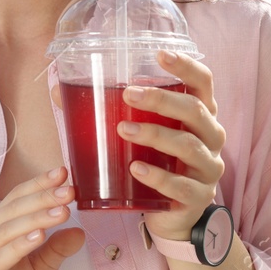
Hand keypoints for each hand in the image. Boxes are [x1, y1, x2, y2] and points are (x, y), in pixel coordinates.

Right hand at [0, 166, 85, 269]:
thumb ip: (54, 251)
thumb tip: (80, 231)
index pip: (16, 200)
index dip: (38, 185)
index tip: (64, 173)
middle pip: (11, 210)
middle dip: (42, 198)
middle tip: (69, 189)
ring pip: (5, 230)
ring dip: (34, 218)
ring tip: (61, 210)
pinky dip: (19, 245)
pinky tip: (39, 237)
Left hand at [117, 50, 226, 243]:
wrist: (171, 215)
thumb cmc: (154, 162)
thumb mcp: (138, 133)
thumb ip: (107, 111)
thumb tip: (59, 90)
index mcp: (199, 115)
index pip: (203, 83)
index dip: (186, 66)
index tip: (160, 54)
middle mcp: (211, 138)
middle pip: (195, 111)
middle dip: (161, 100)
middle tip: (128, 94)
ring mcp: (208, 169)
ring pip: (188, 146)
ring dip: (154, 134)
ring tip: (123, 130)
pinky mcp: (198, 197)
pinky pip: (181, 186)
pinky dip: (157, 176)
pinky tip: (135, 168)